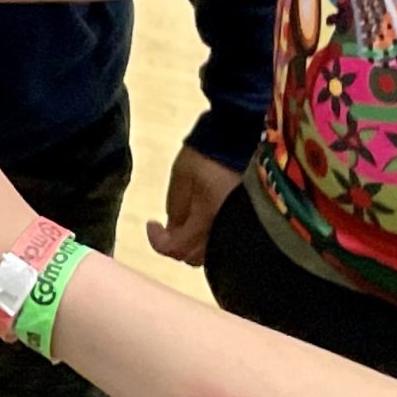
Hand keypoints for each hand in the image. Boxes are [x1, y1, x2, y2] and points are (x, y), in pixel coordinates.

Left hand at [147, 145, 237, 267]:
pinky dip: (207, 242)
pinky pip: (222, 244)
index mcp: (207, 218)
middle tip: (164, 229)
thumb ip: (175, 208)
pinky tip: (199, 226)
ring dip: (190, 246)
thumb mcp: (182, 177)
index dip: (157, 241)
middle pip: (193, 257)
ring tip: (181, 227)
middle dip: (174, 246)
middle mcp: (225, 229)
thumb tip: (172, 230)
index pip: (177, 248)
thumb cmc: (207, 153)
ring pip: (209, 255)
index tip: (151, 223)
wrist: (237, 139)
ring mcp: (238, 227)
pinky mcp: (245, 222)